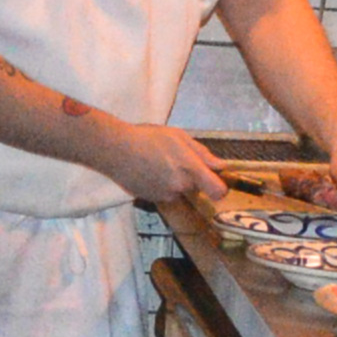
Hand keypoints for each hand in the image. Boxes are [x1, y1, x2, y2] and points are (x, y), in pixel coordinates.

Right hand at [94, 122, 229, 205]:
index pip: (218, 191)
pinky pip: (164, 193)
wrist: (116, 150)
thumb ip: (202, 153)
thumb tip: (220, 166)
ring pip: (179, 191)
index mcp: (190, 169)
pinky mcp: (152, 200)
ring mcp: (165, 195)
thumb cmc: (148, 138)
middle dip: (190, 177)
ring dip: (174, 181)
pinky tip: (149, 171)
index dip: (220, 187)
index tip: (215, 180)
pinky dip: (161, 185)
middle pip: (196, 188)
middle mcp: (180, 186)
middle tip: (175, 159)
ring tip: (158, 163)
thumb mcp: (179, 137)